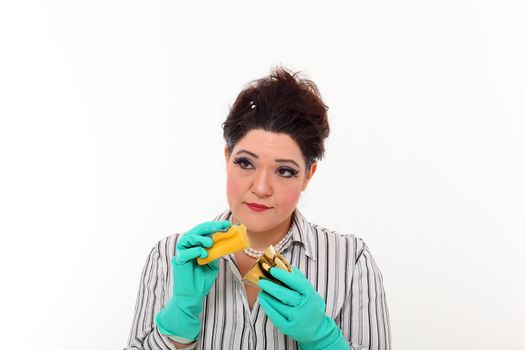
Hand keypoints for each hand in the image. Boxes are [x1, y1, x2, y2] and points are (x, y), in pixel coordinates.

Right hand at [156, 220, 230, 340]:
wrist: (192, 296)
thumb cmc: (201, 281)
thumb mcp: (213, 264)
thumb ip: (215, 252)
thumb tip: (224, 241)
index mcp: (196, 245)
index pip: (204, 231)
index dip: (215, 227)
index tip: (227, 225)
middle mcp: (188, 247)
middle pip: (196, 230)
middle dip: (210, 227)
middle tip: (221, 227)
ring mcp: (182, 253)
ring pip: (188, 238)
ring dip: (200, 238)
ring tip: (210, 243)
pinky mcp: (178, 261)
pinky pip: (185, 252)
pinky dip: (195, 251)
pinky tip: (204, 254)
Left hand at [258, 266, 348, 349]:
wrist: (317, 329)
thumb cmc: (310, 305)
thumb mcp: (308, 291)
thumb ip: (298, 278)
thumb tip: (284, 264)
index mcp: (309, 295)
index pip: (297, 283)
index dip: (284, 276)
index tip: (272, 270)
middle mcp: (303, 307)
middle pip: (284, 295)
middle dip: (270, 286)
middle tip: (261, 280)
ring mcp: (295, 318)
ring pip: (277, 305)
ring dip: (267, 295)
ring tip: (262, 289)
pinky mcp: (288, 327)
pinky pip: (274, 315)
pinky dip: (267, 306)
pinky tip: (263, 299)